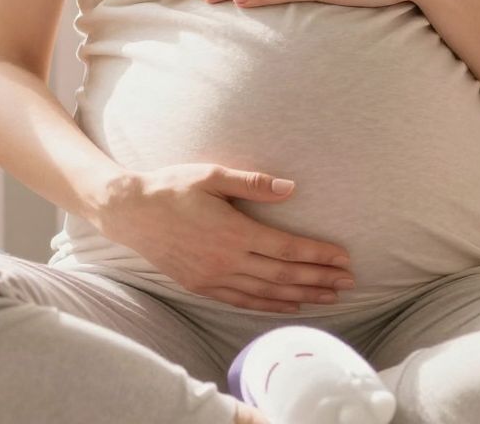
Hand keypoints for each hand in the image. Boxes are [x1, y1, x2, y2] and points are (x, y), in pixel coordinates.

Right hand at [96, 163, 357, 312]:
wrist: (130, 213)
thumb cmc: (172, 187)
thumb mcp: (212, 175)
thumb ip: (253, 183)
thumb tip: (291, 188)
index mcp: (233, 232)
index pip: (287, 249)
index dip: (318, 255)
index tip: (343, 258)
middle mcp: (226, 260)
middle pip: (283, 276)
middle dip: (319, 279)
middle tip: (349, 282)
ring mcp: (213, 278)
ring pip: (266, 294)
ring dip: (301, 296)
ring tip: (329, 297)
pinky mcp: (201, 286)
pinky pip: (242, 301)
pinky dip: (269, 305)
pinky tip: (289, 306)